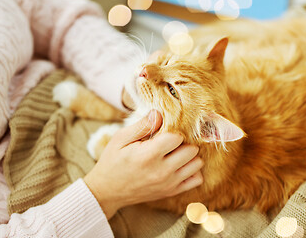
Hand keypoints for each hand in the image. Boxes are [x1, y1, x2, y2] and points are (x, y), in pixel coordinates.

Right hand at [84, 110, 203, 218]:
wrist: (108, 191)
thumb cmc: (113, 162)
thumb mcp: (120, 139)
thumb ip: (142, 125)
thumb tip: (159, 113)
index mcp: (149, 155)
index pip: (177, 137)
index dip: (172, 131)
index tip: (163, 133)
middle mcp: (162, 171)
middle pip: (192, 150)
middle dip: (183, 142)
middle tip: (171, 142)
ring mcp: (169, 183)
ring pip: (197, 164)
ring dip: (190, 156)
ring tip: (176, 153)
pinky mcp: (172, 192)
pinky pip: (196, 179)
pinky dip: (192, 171)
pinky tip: (180, 165)